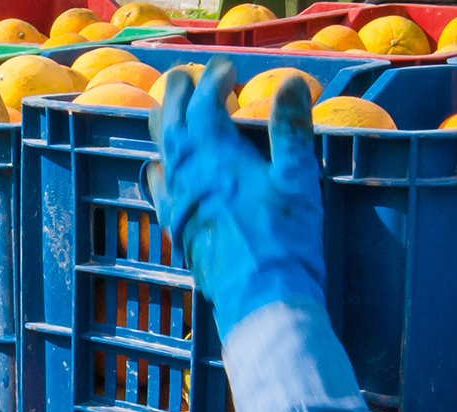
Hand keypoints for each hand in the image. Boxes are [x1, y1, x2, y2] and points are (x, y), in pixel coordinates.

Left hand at [145, 60, 326, 333]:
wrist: (260, 296)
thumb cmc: (286, 236)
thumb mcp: (298, 177)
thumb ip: (291, 128)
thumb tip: (291, 83)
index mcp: (215, 154)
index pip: (204, 102)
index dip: (214, 79)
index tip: (229, 69)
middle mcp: (186, 173)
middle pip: (170, 120)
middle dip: (177, 93)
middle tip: (186, 78)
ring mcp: (176, 201)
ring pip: (160, 151)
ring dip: (164, 126)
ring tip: (168, 112)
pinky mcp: (176, 227)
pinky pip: (158, 188)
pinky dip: (160, 167)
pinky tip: (162, 171)